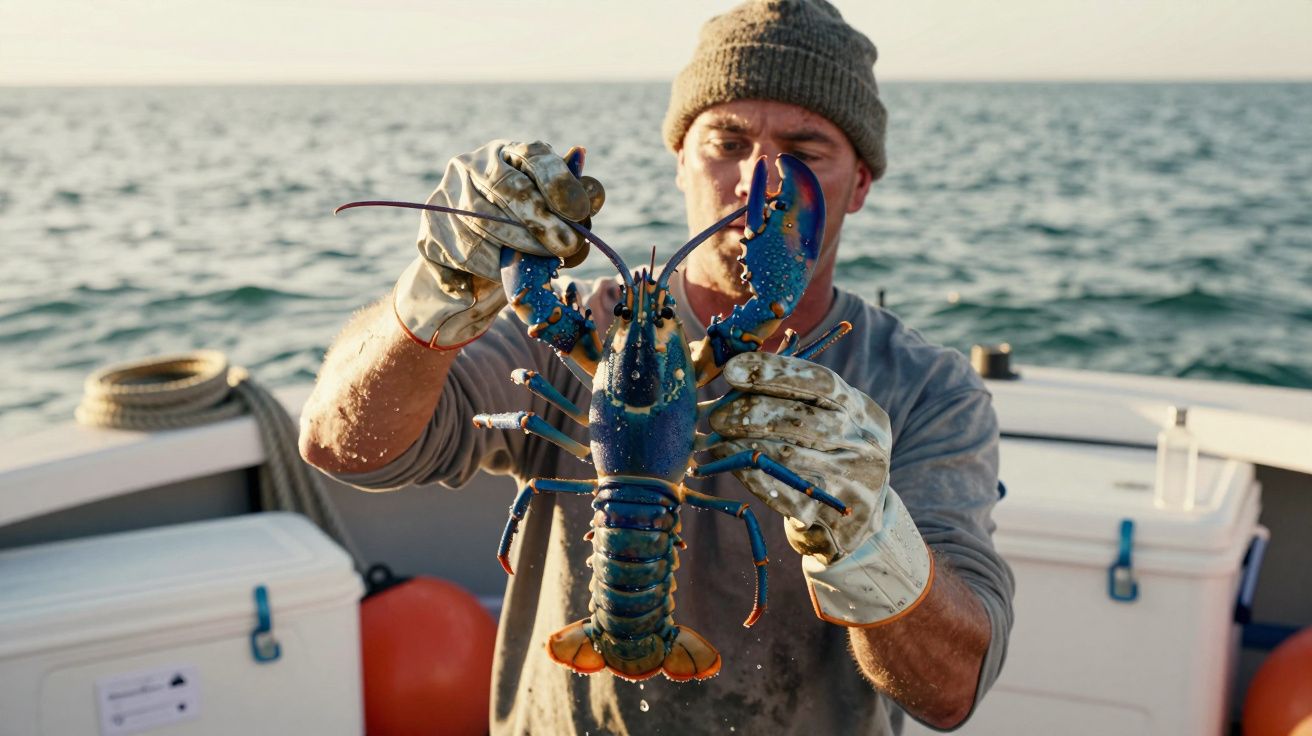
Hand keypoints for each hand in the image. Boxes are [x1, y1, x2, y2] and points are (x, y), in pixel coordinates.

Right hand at [394, 140, 603, 348]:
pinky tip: (507, 277)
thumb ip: (574, 204)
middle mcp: (470, 166)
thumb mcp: (552, 215)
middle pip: (509, 190)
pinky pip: (462, 255)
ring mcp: (444, 197)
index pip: (534, 155)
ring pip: (484, 225)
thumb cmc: (522, 234)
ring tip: (543, 265)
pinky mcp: (428, 233)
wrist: (471, 270)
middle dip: (543, 222)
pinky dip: (490, 270)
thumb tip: (594, 193)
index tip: (580, 210)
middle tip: (568, 246)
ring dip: (519, 250)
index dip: (559, 182)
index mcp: (507, 153)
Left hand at [709, 351, 933, 625]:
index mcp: (861, 410)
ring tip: (714, 441)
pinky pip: (782, 492)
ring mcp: (850, 481)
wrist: (858, 519)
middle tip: (716, 416)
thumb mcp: (829, 419)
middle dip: (750, 413)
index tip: (732, 371)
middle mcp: (862, 442)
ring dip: (742, 446)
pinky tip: (728, 465)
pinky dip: (750, 476)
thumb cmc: (829, 454)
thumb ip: (791, 395)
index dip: (772, 372)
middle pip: (800, 419)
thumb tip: (731, 372)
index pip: (819, 381)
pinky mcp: (828, 513)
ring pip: (787, 456)